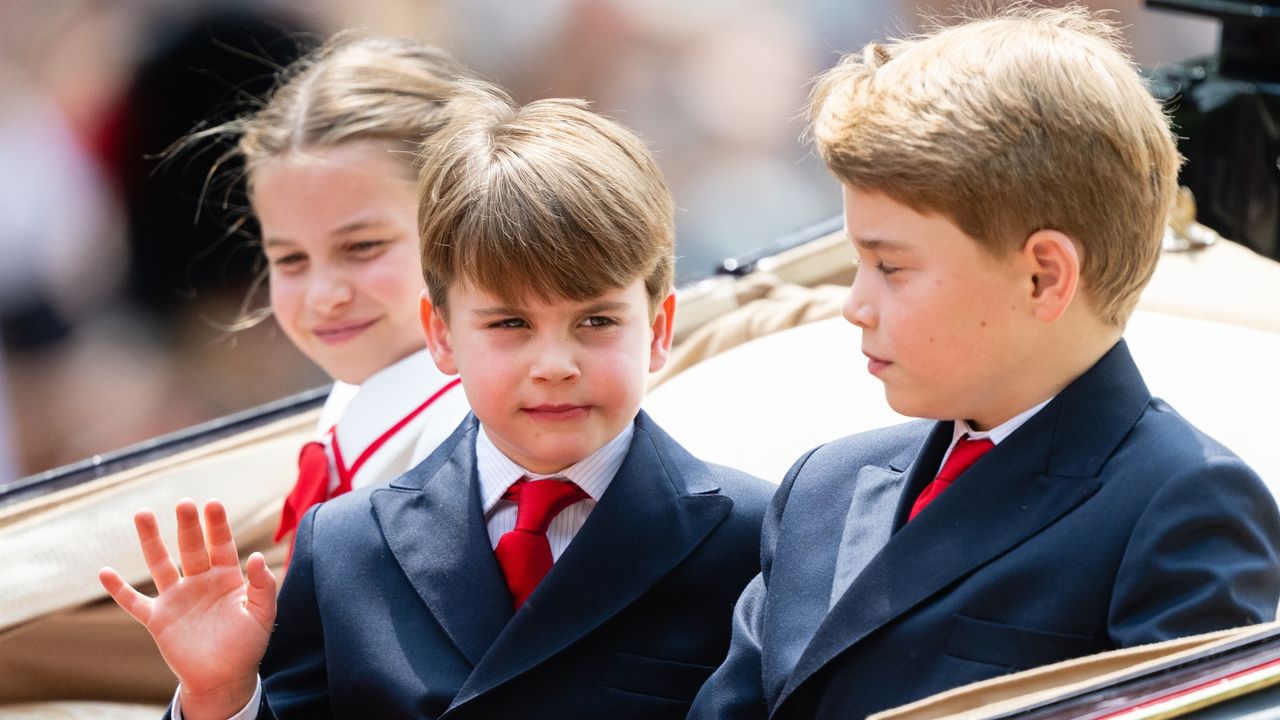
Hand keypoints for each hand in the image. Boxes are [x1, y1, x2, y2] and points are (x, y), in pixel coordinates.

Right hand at [99, 499, 275, 719]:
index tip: (212, 504)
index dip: (217, 525)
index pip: (222, 545)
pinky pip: (134, 602)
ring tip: (142, 514)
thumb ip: (263, 586)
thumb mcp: (262, 615)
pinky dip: (119, 590)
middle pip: (191, 548)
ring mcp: (177, 598)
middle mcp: (199, 582)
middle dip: (187, 526)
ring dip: (150, 541)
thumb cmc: (247, 645)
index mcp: (226, 577)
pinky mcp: (158, 619)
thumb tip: (258, 556)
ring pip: (160, 564)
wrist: (224, 679)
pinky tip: (105, 572)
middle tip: (183, 504)